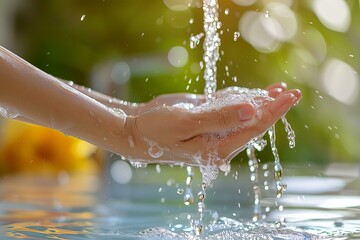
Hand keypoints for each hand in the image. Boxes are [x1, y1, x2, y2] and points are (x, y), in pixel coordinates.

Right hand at [121, 83, 300, 165]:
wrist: (136, 129)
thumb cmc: (157, 130)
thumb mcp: (186, 123)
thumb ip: (218, 118)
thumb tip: (251, 112)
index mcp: (218, 147)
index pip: (253, 128)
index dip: (273, 112)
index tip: (289, 96)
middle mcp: (219, 140)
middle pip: (252, 122)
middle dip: (272, 107)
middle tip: (292, 92)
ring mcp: (213, 130)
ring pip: (242, 115)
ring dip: (261, 103)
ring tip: (279, 91)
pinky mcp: (205, 119)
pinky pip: (228, 109)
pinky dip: (242, 100)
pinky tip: (254, 94)